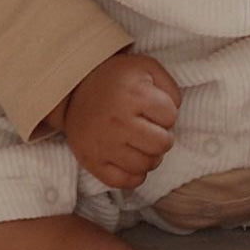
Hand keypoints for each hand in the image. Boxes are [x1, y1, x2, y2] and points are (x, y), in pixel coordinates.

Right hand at [52, 52, 180, 189]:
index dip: (167, 113)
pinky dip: (133, 175)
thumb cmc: (116, 79)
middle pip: (161, 145)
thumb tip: (177, 111)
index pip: (170, 116)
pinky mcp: (91, 161)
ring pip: (145, 165)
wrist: (72, 89)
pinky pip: (123, 181)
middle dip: (162, 137)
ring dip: (150, 156)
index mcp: (133, 96)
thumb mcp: (146, 68)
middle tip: (150, 130)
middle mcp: (117, 122)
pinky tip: (131, 159)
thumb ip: (169, 86)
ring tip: (140, 143)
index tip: (153, 109)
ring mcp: (103, 144)